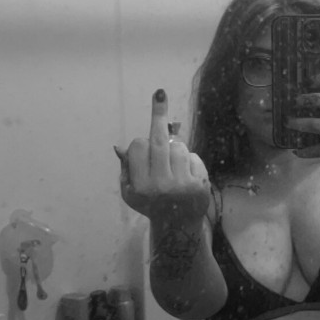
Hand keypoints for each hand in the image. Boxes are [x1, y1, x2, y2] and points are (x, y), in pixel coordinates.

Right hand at [115, 89, 210, 220]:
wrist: (177, 226)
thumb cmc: (151, 204)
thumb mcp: (130, 192)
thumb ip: (126, 168)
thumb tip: (120, 147)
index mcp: (140, 185)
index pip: (139, 146)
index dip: (141, 145)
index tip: (142, 145)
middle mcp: (160, 184)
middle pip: (159, 140)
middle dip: (158, 114)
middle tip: (159, 93)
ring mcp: (182, 184)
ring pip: (178, 146)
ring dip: (175, 150)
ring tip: (173, 166)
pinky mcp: (199, 184)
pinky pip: (193, 156)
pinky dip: (189, 161)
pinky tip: (186, 175)